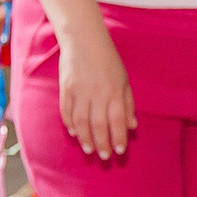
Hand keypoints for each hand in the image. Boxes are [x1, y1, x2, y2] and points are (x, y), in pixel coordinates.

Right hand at [57, 30, 135, 158]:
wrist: (84, 40)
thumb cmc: (108, 61)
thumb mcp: (124, 80)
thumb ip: (127, 104)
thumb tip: (131, 126)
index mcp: (114, 91)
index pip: (117, 121)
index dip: (118, 138)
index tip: (119, 151)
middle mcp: (97, 93)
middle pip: (98, 125)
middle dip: (102, 143)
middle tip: (104, 157)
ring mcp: (79, 91)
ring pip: (80, 122)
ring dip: (85, 138)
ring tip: (89, 150)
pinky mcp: (65, 88)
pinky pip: (66, 111)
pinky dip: (70, 124)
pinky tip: (74, 133)